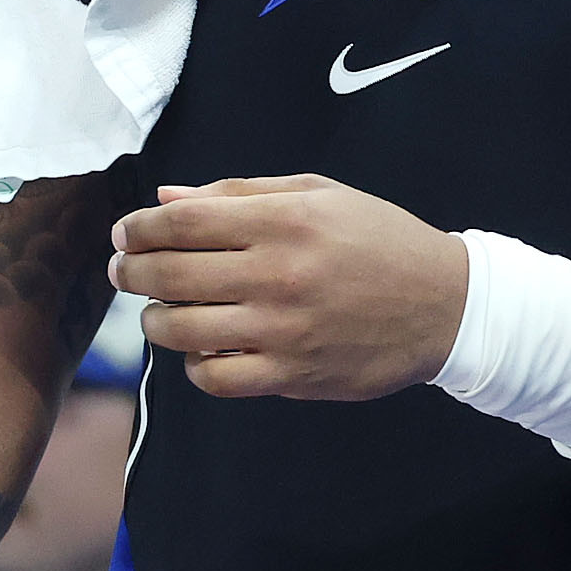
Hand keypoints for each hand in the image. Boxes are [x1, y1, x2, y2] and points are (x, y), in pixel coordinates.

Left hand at [110, 174, 467, 398]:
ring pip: (180, 329)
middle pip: (169, 274)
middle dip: (132, 270)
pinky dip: (195, 364)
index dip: (138, 228)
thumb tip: (166, 200)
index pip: (182, 222)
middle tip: (125, 270)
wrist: (445, 305)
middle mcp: (279, 273)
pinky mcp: (291, 373)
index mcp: (286, 220)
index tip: (125, 234)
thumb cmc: (380, 241)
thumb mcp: (320, 194)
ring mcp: (283, 329)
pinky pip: (214, 377)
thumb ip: (240, 193)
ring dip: (154, 319)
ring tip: (160, 311)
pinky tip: (204, 348)